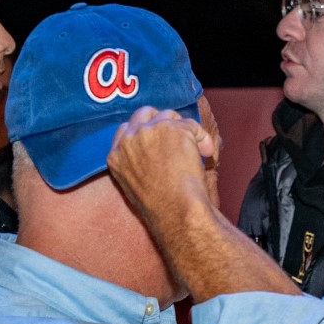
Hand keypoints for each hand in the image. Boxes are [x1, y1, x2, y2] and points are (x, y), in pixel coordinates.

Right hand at [107, 106, 217, 237]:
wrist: (175, 209)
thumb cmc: (160, 207)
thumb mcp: (133, 186)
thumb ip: (136, 164)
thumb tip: (153, 155)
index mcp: (115, 155)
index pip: (126, 129)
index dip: (145, 131)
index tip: (159, 138)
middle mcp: (129, 139)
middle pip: (145, 113)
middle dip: (162, 121)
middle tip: (178, 135)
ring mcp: (150, 130)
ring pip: (169, 115)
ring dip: (184, 129)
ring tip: (196, 149)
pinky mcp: (172, 128)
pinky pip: (191, 124)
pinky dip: (203, 137)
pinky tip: (207, 152)